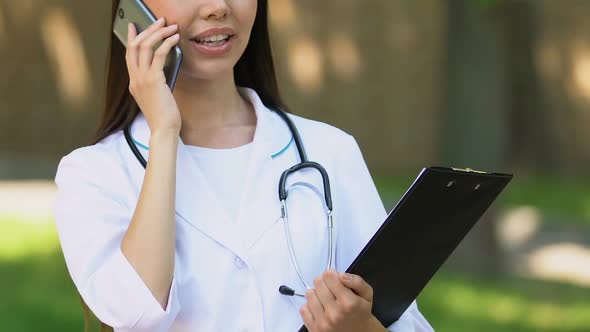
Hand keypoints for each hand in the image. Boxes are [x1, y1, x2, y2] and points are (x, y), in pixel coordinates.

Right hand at [126, 17, 181, 133]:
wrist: (164, 129)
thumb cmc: (164, 115)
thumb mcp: (156, 96)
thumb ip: (155, 82)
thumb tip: (164, 66)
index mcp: (133, 83)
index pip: (129, 55)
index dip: (131, 38)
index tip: (134, 26)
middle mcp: (134, 79)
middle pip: (135, 46)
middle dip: (147, 30)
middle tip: (159, 21)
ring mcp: (142, 79)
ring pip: (145, 46)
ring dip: (159, 33)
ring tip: (171, 26)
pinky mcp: (154, 80)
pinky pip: (159, 54)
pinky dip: (167, 43)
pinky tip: (175, 39)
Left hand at [300, 270, 385, 331]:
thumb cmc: (360, 313)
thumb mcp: (367, 295)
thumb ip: (356, 281)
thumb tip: (341, 275)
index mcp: (348, 303)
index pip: (328, 275)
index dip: (332, 275)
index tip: (335, 280)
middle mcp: (334, 313)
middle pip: (318, 282)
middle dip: (324, 283)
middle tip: (331, 290)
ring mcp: (323, 322)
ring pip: (309, 294)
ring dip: (317, 294)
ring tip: (325, 299)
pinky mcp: (314, 329)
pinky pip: (303, 308)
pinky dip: (310, 306)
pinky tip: (320, 308)